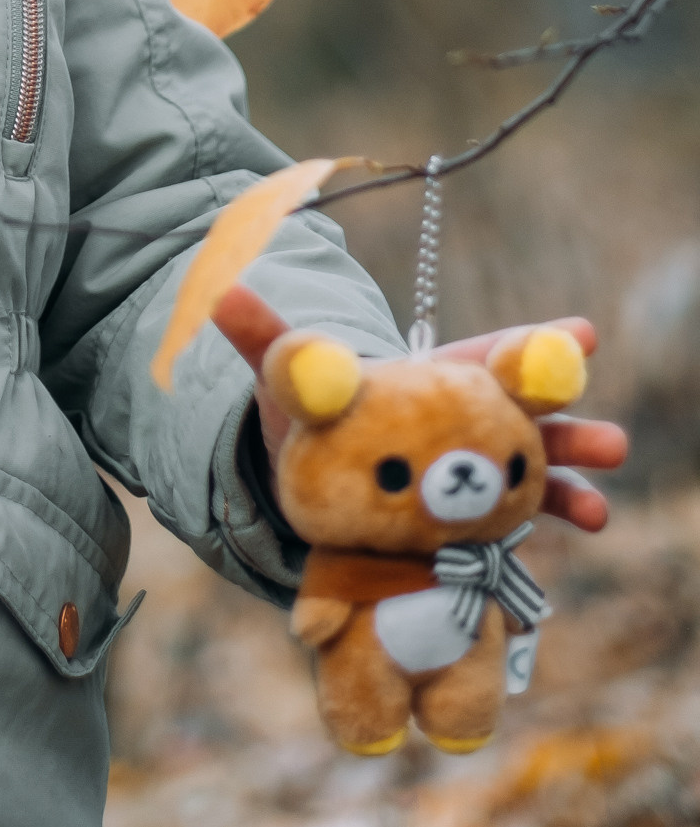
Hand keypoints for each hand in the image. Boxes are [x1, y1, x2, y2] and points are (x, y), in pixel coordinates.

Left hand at [212, 285, 628, 531]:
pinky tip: (580, 534)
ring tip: (599, 509)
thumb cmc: (315, 412)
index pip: (486, 355)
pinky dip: (547, 528)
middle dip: (565, 424)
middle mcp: (460, 418)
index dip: (531, 347)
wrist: (318, 474)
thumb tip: (216, 292)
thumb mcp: (291, 373)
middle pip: (522, 416)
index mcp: (428, 377)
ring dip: (568, 483)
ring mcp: (471, 470)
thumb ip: (264, 336)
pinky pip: (518, 521)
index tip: (581, 335)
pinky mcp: (470, 518)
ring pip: (530, 470)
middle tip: (611, 441)